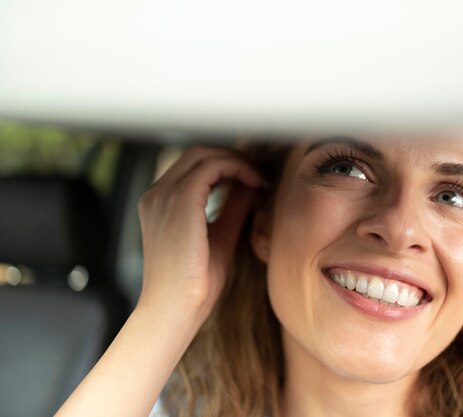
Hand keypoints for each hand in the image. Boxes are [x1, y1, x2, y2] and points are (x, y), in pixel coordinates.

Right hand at [136, 146, 264, 323]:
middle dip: (231, 158)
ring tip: (258, 178)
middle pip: (197, 154)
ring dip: (236, 161)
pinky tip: (255, 183)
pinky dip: (236, 168)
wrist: (175, 309)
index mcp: (160, 204)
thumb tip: (250, 187)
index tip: (252, 179)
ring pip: (204, 155)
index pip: (193, 167)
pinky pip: (211, 166)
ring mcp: (164, 195)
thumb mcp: (220, 237)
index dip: (225, 166)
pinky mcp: (180, 200)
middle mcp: (157, 195)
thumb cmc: (194, 284)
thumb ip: (232, 209)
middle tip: (258, 174)